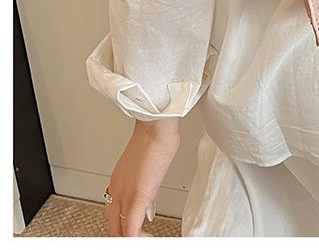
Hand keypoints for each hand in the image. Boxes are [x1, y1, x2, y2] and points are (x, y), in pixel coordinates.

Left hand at [104, 118, 180, 236]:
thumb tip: (150, 201)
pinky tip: (147, 239)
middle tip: (142, 238)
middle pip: (113, 226)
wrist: (156, 128)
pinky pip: (132, 228)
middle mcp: (116, 191)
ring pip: (120, 230)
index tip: (136, 233)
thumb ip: (146, 185)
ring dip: (133, 239)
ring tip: (147, 240)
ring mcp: (125, 195)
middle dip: (125, 237)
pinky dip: (138, 238)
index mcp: (117, 183)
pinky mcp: (138, 197)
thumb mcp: (147, 167)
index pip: (113, 215)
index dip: (122, 228)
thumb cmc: (154, 140)